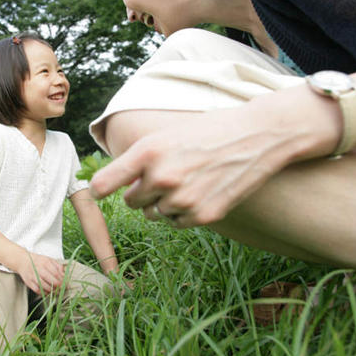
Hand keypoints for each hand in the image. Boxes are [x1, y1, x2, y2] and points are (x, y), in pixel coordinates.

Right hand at [16, 252, 64, 294]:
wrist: (23, 261)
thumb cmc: (38, 261)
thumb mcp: (49, 260)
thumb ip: (58, 266)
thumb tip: (64, 275)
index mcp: (45, 262)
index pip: (56, 273)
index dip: (62, 280)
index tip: (66, 283)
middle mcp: (38, 269)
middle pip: (50, 280)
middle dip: (58, 286)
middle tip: (62, 288)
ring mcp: (33, 276)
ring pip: (44, 286)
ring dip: (52, 290)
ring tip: (56, 291)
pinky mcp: (29, 282)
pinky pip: (37, 290)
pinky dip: (44, 293)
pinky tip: (48, 292)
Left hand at [90, 109, 300, 227]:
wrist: (257, 136)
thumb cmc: (207, 132)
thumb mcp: (166, 136)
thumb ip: (138, 160)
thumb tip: (115, 186)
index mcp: (148, 152)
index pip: (104, 183)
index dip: (99, 190)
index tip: (98, 192)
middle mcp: (161, 177)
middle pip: (131, 201)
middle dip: (142, 192)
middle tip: (165, 175)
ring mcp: (183, 199)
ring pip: (154, 214)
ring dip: (164, 203)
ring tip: (188, 179)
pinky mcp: (203, 216)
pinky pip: (176, 223)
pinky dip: (183, 213)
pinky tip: (201, 191)